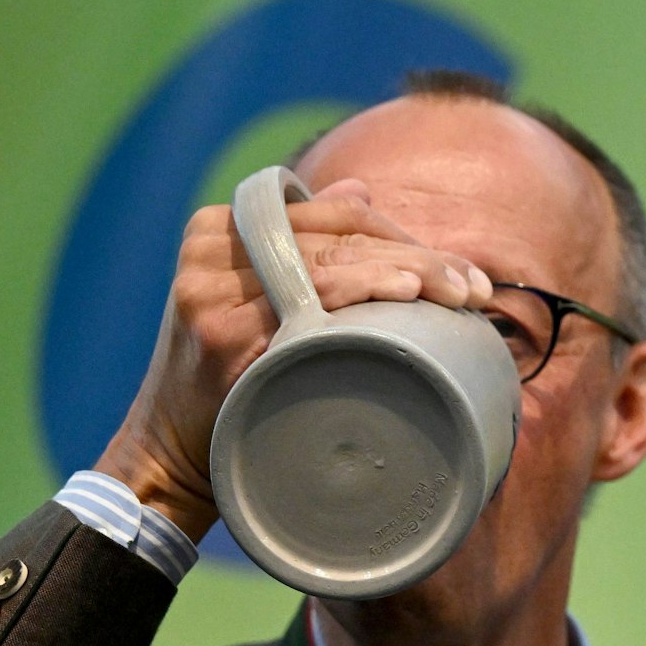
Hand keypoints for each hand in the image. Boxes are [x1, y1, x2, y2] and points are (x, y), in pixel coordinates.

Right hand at [92, 179, 494, 540]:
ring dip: (407, 272)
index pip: (340, 215)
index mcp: (225, 227)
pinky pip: (306, 296)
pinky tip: (402, 293)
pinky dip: (359, 289)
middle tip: (476, 291)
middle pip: (343, 236)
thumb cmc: (233, 379)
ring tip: (457, 294)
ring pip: (333, 260)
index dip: (408, 236)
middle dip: (421, 259)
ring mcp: (212, 285)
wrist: (169, 454)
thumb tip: (360, 191)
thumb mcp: (260, 301)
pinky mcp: (219, 326)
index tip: (464, 272)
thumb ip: (304, 244)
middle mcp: (213, 246)